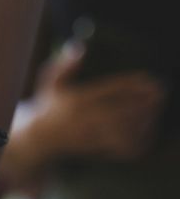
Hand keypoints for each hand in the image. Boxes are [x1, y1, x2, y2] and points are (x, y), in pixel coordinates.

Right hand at [23, 62, 165, 165]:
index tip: (150, 79)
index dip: (133, 84)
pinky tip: (148, 131)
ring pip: (125, 131)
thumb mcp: (50, 82)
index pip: (110, 90)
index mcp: (75, 101)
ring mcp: (90, 137)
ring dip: (144, 121)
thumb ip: (64, 65)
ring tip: (156, 110)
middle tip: (162, 94)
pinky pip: (123, 149)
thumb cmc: (47, 106)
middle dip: (145, 103)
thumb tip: (80, 47)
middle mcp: (83, 120)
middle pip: (123, 111)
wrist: (37, 139)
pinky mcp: (95, 150)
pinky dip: (138, 141)